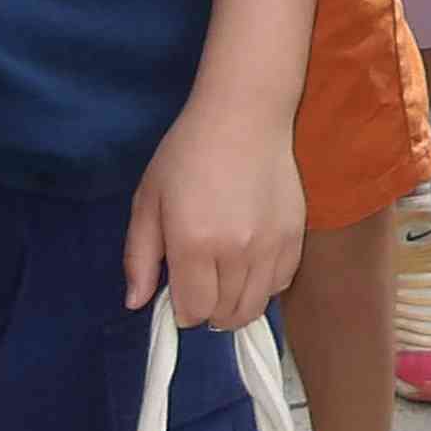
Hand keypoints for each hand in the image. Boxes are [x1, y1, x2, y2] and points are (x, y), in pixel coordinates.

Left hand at [127, 90, 307, 328]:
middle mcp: (236, 252)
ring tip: (224, 282)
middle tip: (199, 284)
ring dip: (235, 305)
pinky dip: (264, 287)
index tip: (177, 292)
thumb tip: (135, 303)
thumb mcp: (148, 200)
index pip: (193, 310)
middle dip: (207, 310)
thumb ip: (139, 256)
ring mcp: (271, 246)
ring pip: (255, 306)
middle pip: (225, 314)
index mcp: (193, 243)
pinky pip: (282, 283)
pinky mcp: (295, 236)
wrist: (244, 116)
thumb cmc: (188, 153)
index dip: (181, 310)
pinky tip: (250, 267)